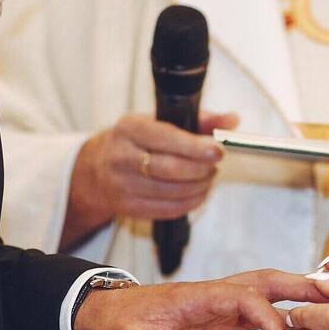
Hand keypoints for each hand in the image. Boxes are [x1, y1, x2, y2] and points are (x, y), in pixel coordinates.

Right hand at [62, 111, 238, 248]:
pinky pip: (168, 209)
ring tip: (208, 178)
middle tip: (215, 166)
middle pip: (170, 169)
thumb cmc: (135, 142)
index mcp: (129, 128)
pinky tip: (198, 193)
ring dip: (199, 187)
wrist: (97, 169)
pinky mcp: (129, 208)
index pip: (167, 138)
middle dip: (201, 169)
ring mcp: (122, 185)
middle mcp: (121, 157)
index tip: (218, 151)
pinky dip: (191, 202)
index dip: (196, 147)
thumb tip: (231, 120)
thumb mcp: (159, 121)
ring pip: (171, 192)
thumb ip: (199, 120)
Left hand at [73, 270, 324, 329]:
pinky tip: (300, 323)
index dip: (269, 319)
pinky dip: (280, 313)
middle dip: (298, 286)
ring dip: (295, 295)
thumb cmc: (116, 326)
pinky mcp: (218, 315)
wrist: (104, 317)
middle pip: (264, 281)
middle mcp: (212, 293)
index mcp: (196, 296)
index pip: (245, 298)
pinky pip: (256, 308)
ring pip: (264, 290)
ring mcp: (217, 302)